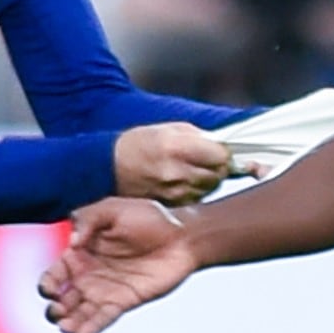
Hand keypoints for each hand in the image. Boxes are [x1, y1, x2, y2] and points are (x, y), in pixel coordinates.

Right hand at [39, 197, 200, 332]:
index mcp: (80, 253)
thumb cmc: (149, 218)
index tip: (50, 288)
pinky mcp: (123, 301)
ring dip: (68, 322)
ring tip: (66, 326)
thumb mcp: (113, 209)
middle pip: (63, 298)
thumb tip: (72, 243)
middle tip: (58, 310)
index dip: (47, 283)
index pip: (55, 273)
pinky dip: (90, 327)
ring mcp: (105, 290)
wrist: (183, 236)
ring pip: (79, 312)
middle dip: (55, 308)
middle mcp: (89, 275)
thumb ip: (88, 219)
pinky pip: (103, 318)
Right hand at [113, 121, 238, 204]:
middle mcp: (177, 172)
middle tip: (208, 159)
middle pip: (219, 174)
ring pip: (210, 188)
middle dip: (219, 166)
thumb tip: (221, 144)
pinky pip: (197, 198)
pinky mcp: (172, 204)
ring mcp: (174, 191)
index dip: (223, 152)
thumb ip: (197, 136)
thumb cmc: (138, 143)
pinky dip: (197, 190)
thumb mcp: (168, 128)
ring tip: (193, 169)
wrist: (110, 167)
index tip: (219, 149)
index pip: (220, 155)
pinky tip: (185, 180)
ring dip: (208, 179)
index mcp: (177, 148)